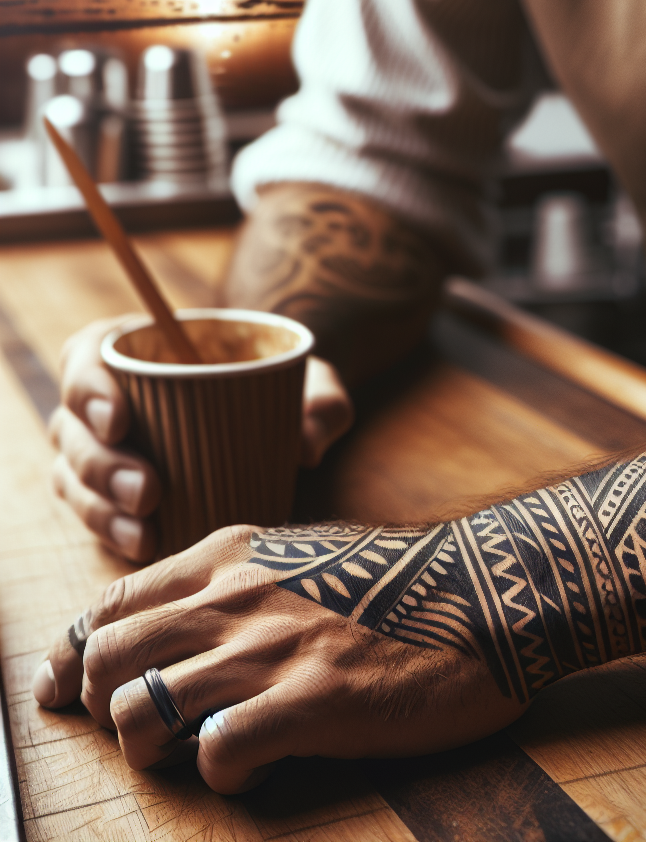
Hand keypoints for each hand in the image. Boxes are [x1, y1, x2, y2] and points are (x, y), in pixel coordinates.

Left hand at [32, 522, 522, 793]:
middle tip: (148, 726)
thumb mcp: (305, 556)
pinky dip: (224, 771)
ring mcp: (269, 648)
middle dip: (105, 705)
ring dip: (154, 746)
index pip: (109, 604)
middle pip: (104, 660)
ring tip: (203, 746)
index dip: (71, 655)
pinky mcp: (310, 701)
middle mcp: (234, 595)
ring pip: (140, 713)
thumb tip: (181, 628)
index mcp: (230, 555)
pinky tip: (263, 760)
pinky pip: (216, 754)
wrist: (483, 592)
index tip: (63, 692)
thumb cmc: (399, 581)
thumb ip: (239, 581)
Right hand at [49, 317, 353, 562]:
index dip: (88, 387)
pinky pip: (92, 512)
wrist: (278, 423)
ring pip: (72, 475)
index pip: (86, 355)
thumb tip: (306, 448)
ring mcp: (100, 447)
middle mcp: (105, 398)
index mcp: (137, 349)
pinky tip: (143, 546)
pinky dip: (110, 531)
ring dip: (100, 506)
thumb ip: (323, 403)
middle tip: (148, 490)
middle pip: (71, 427)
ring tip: (145, 528)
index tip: (120, 419)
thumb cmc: (282, 388)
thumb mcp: (313, 383)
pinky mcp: (109, 492)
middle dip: (100, 463)